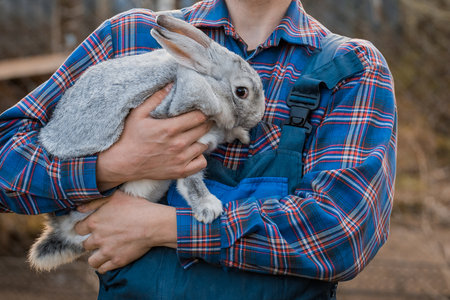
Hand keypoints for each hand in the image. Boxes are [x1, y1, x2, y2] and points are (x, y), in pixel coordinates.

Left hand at [75, 190, 176, 273]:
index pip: (78, 229)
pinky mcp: (117, 261)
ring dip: (95, 257)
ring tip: (103, 252)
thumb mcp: (116, 197)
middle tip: (101, 239)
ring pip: (91, 261)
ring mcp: (107, 251)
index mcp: (95, 222)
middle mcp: (97, 238)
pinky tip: (109, 261)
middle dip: (91, 242)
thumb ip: (95, 202)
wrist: (153, 224)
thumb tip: (79, 209)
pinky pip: (103, 269)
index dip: (84, 228)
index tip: (90, 228)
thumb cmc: (136, 207)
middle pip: (85, 245)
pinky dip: (104, 266)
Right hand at [96, 84, 210, 190]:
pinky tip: (192, 152)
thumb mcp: (138, 113)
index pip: (199, 116)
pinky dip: (200, 157)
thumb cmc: (129, 136)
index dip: (203, 111)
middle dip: (204, 122)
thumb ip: (156, 98)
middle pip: (204, 129)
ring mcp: (180, 159)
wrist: (122, 163)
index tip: (201, 109)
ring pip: (204, 145)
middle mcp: (178, 144)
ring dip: (201, 139)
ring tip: (194, 135)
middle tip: (200, 120)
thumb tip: (171, 84)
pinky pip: (201, 163)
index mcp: (170, 128)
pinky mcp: (180, 171)